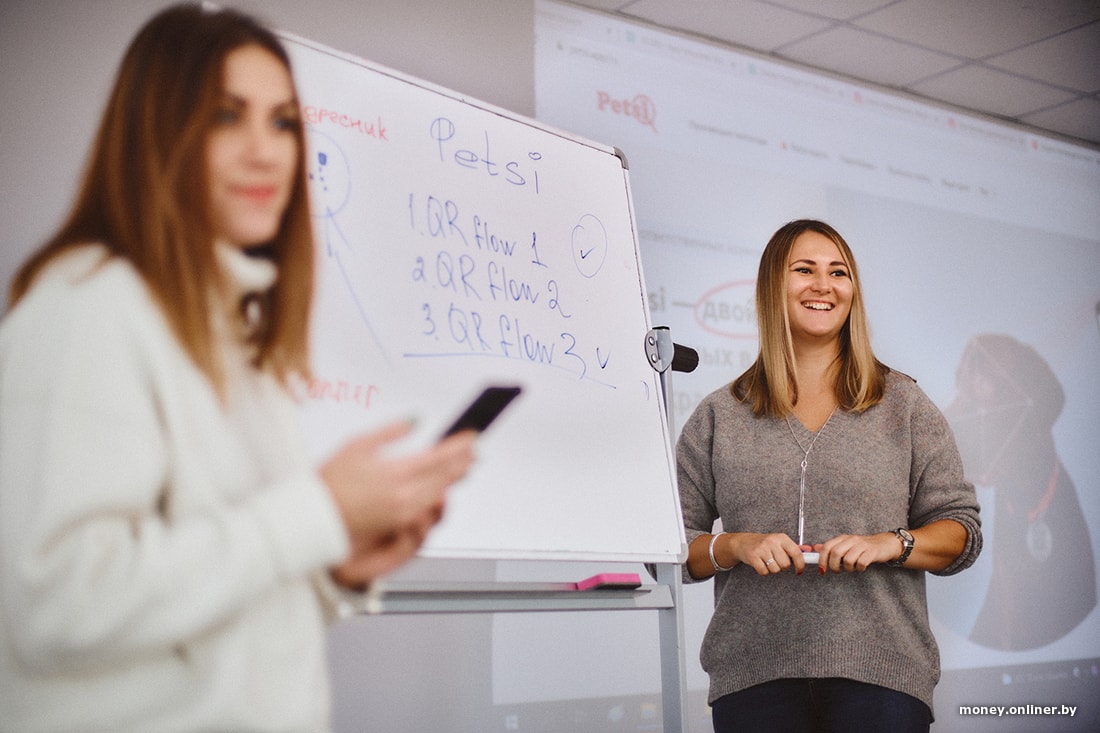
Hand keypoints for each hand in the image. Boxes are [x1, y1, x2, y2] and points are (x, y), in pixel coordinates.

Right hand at [321, 421, 475, 585]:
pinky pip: (429, 505)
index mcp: (394, 472)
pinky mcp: (400, 522)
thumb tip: (416, 420)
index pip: (439, 457)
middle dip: (464, 461)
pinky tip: (444, 485)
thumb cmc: (332, 481)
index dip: (459, 445)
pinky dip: (441, 492)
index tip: (471, 436)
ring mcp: (404, 511)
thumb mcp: (358, 445)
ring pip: (441, 492)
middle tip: (475, 449)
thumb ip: (391, 431)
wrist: (318, 517)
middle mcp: (404, 494)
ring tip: (466, 465)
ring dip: (456, 477)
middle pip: (446, 476)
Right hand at [729, 532, 808, 575]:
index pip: (796, 553)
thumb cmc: (764, 543)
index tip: (799, 570)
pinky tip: (761, 564)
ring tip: (768, 561)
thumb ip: (793, 548)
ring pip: (775, 569)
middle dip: (782, 566)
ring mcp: (762, 549)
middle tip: (776, 561)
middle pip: (785, 564)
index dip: (800, 564)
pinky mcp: (753, 557)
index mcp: (781, 537)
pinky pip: (764, 572)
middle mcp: (772, 541)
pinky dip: (763, 571)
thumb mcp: (779, 542)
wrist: (743, 542)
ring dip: (772, 569)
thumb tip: (809, 550)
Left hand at [814, 532, 898, 573]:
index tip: (822, 570)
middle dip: (833, 566)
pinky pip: (861, 563)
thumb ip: (832, 547)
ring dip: (848, 568)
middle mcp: (851, 540)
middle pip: (836, 553)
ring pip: (848, 559)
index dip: (822, 559)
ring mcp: (862, 545)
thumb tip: (816, 548)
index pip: (827, 547)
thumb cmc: (863, 547)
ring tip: (852, 568)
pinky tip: (861, 567)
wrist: (886, 544)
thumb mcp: (846, 545)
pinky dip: (859, 569)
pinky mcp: (872, 552)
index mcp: (843, 538)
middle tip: (837, 571)